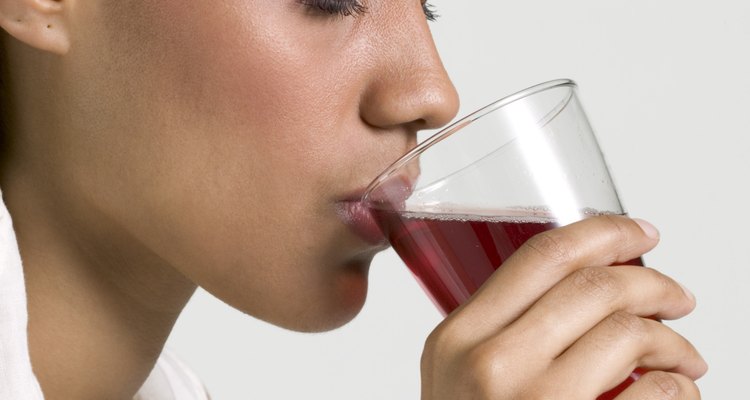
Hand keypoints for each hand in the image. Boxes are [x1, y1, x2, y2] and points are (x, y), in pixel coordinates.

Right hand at [420, 216, 706, 398]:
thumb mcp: (457, 376)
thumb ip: (495, 329)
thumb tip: (578, 286)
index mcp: (456, 337)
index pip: (540, 256)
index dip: (603, 232)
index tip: (640, 233)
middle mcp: (488, 364)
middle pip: (594, 287)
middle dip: (653, 283)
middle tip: (677, 296)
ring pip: (628, 334)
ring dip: (674, 339)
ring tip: (684, 354)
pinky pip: (655, 396)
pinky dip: (681, 388)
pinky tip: (678, 392)